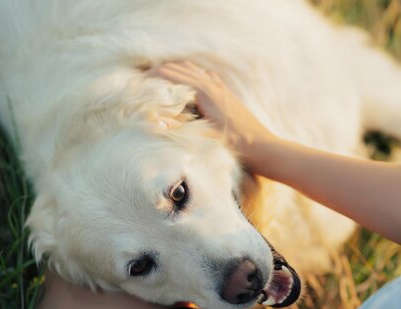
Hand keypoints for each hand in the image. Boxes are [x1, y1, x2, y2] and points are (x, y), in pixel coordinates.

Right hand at [151, 61, 278, 170]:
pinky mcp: (226, 92)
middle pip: (179, 68)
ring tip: (160, 81)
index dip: (153, 76)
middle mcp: (212, 84)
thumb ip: (178, 128)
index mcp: (203, 91)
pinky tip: (188, 84)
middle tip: (144, 81)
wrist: (261, 147)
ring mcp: (220, 86)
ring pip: (192, 69)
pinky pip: (205, 75)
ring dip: (175, 71)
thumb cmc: (233, 144)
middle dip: (160, 71)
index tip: (138, 83)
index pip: (171, 75)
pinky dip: (191, 74)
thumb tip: (154, 122)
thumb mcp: (203, 137)